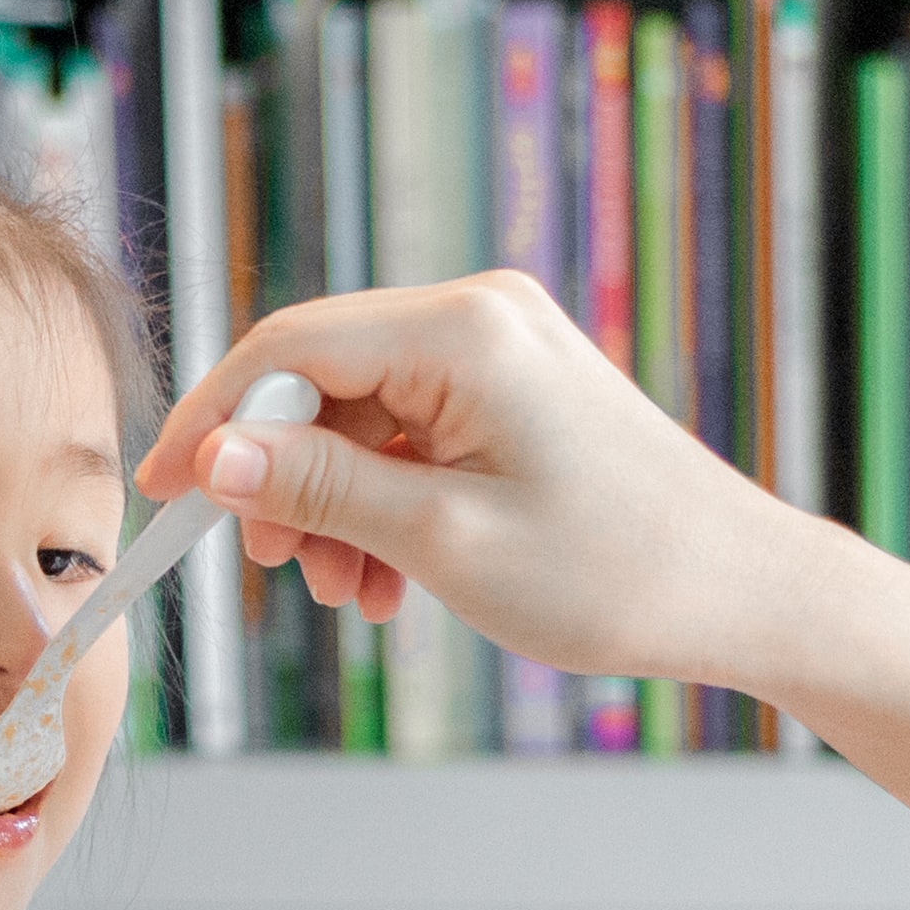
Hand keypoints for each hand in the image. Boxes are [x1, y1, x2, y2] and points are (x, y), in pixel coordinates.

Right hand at [138, 271, 824, 692]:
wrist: (746, 593)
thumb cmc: (617, 572)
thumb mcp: (443, 539)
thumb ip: (321, 490)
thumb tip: (214, 460)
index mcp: (463, 331)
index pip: (287, 349)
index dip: (212, 423)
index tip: (163, 494)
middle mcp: (481, 317)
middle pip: (319, 380)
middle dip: (283, 479)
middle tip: (280, 569)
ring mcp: (502, 350)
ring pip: (361, 416)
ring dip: (334, 505)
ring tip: (353, 592)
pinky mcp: (517, 390)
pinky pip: (411, 434)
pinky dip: (384, 502)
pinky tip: (391, 578)